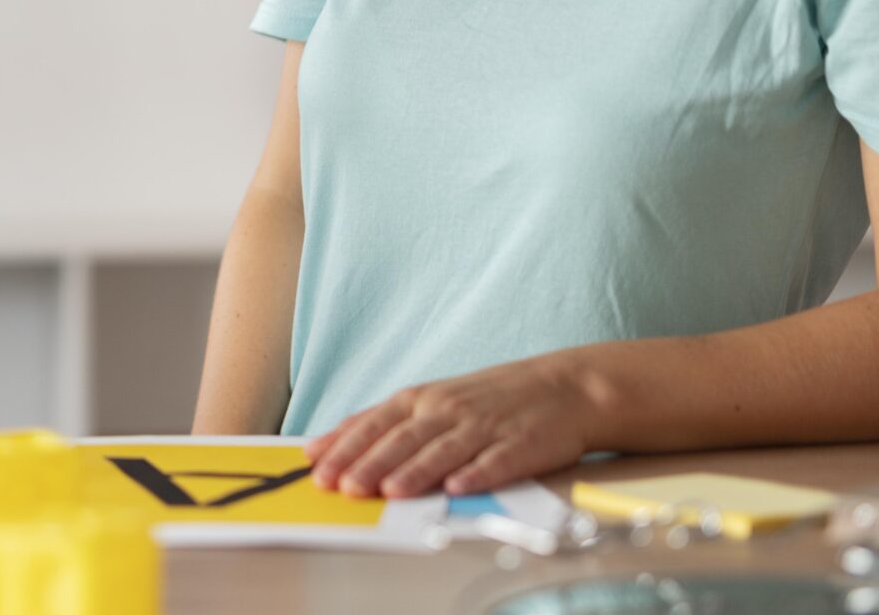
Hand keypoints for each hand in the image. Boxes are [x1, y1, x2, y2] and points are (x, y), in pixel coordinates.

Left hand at [306, 353, 597, 498]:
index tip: (315, 465)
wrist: (563, 387)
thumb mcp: (434, 401)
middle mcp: (447, 409)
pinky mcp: (519, 444)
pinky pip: (495, 461)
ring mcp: (483, 426)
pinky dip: (476, 473)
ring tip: (391, 490)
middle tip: (343, 486)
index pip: (375, 422)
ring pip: (442, 449)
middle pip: (402, 438)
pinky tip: (458, 487)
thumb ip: (391, 423)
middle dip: (370, 463)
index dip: (344, 444)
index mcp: (423, 399)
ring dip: (415, 470)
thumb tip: (338, 444)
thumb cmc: (489, 399)